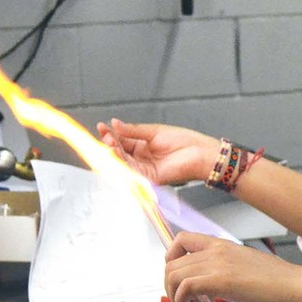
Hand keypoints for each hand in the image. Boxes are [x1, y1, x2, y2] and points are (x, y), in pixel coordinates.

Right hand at [97, 119, 217, 186]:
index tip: (102, 126)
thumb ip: (133, 130)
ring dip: (113, 152)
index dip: (111, 134)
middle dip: (110, 143)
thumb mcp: (154, 131)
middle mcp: (142, 158)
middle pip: (119, 152)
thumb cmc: (184, 141)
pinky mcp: (148, 177)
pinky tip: (116, 153)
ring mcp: (144, 168)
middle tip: (105, 134)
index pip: (122, 141)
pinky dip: (121, 163)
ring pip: (122, 162)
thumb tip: (115, 124)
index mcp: (144, 146)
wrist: (199, 153)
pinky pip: (130, 171)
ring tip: (108, 141)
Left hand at [165, 232, 301, 301]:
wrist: (298, 287)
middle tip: (183, 300)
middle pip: (172, 261)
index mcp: (223, 245)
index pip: (182, 240)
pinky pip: (186, 287)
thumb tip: (208, 287)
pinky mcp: (221, 280)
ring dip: (174, 295)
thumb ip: (224, 272)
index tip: (178, 277)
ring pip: (174, 274)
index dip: (171, 259)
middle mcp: (217, 249)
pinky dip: (183, 301)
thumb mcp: (246, 268)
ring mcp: (218, 263)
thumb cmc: (280, 283)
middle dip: (170, 285)